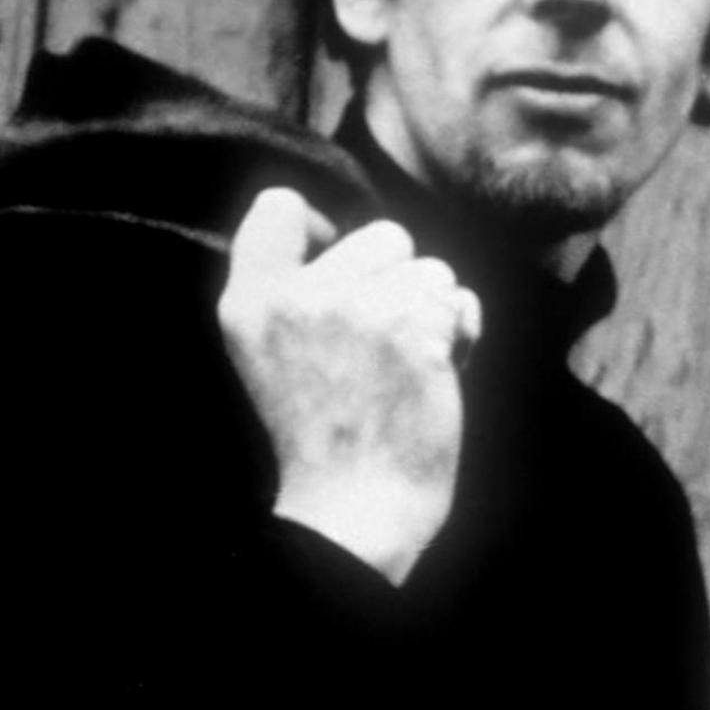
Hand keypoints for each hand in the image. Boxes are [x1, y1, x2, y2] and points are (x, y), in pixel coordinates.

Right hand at [218, 188, 475, 582]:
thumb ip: (290, 285)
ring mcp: (359, 310)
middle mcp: (299, 295)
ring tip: (407, 363)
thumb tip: (339, 229)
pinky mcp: (416, 332)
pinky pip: (459, 301)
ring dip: (433, 312)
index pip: (280, 204)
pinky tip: (437, 373)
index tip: (339, 271)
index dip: (324, 228)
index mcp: (249, 299)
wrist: (354, 505)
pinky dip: (461, 334)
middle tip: (383, 343)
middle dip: (398, 282)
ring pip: (431, 269)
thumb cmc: (322, 433)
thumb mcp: (268, 352)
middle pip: (383, 234)